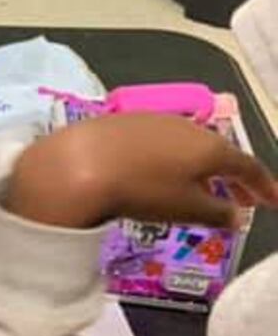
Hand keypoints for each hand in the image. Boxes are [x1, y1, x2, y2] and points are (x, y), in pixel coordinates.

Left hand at [7, 113, 277, 229]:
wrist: (78, 164)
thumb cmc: (142, 189)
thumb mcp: (186, 209)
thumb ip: (218, 212)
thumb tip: (238, 215)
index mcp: (211, 147)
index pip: (248, 166)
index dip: (263, 186)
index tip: (272, 201)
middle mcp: (189, 127)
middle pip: (220, 153)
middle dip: (234, 178)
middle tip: (244, 200)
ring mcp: (156, 120)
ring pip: (190, 146)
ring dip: (202, 168)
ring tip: (204, 189)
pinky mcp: (125, 122)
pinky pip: (161, 142)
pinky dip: (173, 159)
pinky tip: (161, 173)